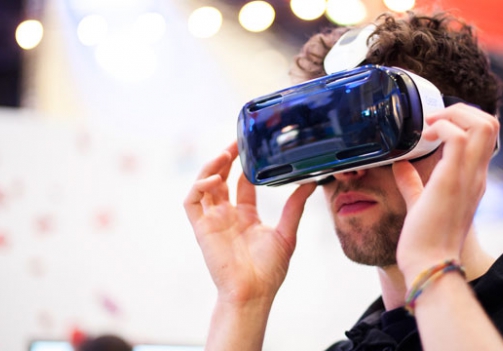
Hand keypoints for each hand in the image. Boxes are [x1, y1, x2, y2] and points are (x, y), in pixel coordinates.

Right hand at [183, 142, 316, 304]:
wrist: (253, 293)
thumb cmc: (269, 271)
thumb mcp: (287, 233)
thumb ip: (295, 207)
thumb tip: (311, 184)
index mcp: (246, 216)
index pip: (243, 182)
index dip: (245, 164)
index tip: (251, 146)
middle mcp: (227, 215)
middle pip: (222, 178)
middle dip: (227, 158)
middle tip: (236, 141)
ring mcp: (213, 220)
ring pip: (204, 185)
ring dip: (211, 167)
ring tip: (225, 154)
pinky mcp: (201, 228)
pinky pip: (191, 202)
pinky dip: (199, 187)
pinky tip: (215, 179)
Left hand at [392, 104, 498, 278]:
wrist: (429, 263)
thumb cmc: (425, 239)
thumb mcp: (420, 202)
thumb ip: (412, 183)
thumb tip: (400, 164)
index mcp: (472, 178)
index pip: (486, 135)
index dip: (464, 119)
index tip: (435, 123)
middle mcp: (476, 175)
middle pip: (490, 123)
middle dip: (460, 110)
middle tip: (432, 119)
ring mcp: (468, 177)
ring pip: (483, 124)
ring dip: (453, 115)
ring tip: (429, 125)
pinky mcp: (451, 180)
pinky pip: (458, 138)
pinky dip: (442, 127)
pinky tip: (424, 136)